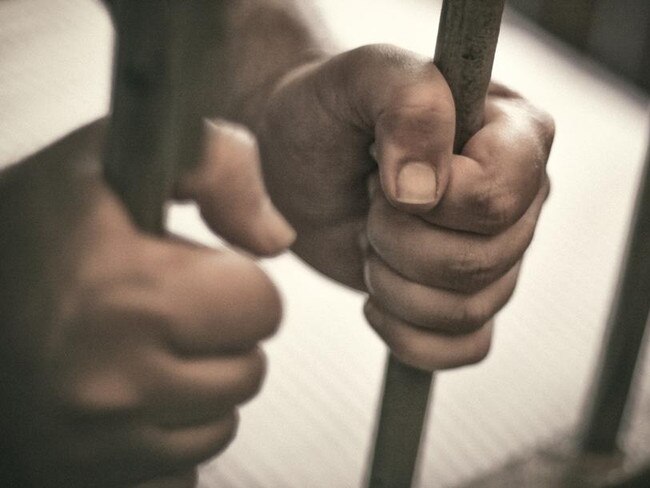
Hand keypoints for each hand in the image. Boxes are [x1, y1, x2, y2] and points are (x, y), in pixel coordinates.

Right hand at [0, 120, 290, 486]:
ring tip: (144, 352)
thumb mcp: (109, 162)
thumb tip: (275, 237)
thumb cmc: (20, 237)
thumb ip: (213, 164)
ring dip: (199, 389)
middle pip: (248, 370)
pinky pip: (181, 471)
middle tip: (170, 314)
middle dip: (222, 338)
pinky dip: (168, 438)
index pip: (262, 306)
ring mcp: (97, 446)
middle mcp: (112, 382)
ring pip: (220, 424)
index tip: (201, 277)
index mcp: (127, 295)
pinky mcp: (83, 482)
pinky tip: (127, 402)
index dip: (236, 284)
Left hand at [256, 44, 553, 369]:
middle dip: (396, 242)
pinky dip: (408, 336)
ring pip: (466, 310)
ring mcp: (496, 254)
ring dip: (392, 284)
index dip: (427, 201)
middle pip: (477, 262)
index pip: (495, 198)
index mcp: (515, 135)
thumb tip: (426, 192)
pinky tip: (375, 299)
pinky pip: (463, 348)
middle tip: (368, 204)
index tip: (382, 172)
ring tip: (368, 237)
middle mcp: (518, 198)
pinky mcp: (464, 298)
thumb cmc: (330, 112)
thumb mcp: (359, 78)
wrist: (299, 159)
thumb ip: (408, 105)